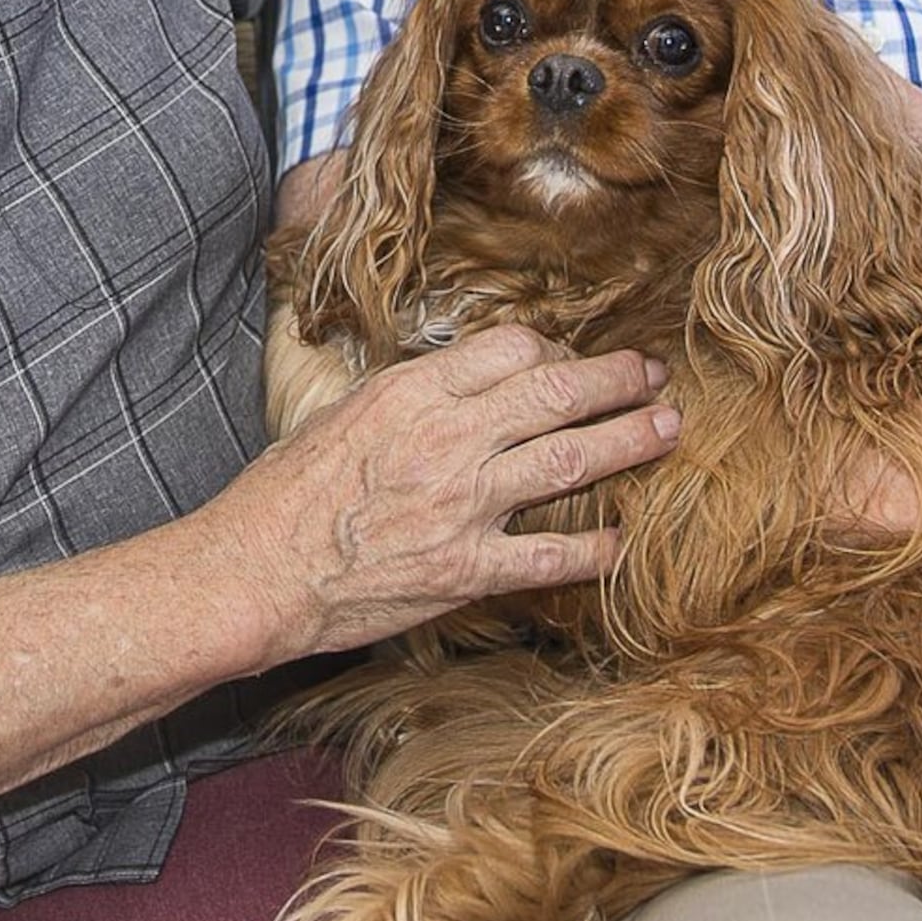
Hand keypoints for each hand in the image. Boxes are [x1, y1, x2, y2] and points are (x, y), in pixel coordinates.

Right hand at [198, 326, 676, 659]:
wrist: (254, 572)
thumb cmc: (282, 495)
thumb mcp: (338, 414)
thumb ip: (406, 397)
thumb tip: (452, 382)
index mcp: (413, 392)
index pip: (511, 348)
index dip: (552, 350)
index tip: (567, 361)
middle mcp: (449, 440)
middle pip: (557, 392)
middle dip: (617, 379)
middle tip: (654, 374)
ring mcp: (464, 505)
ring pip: (572, 460)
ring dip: (629, 441)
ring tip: (666, 428)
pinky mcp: (467, 570)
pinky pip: (553, 557)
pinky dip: (596, 550)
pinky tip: (621, 543)